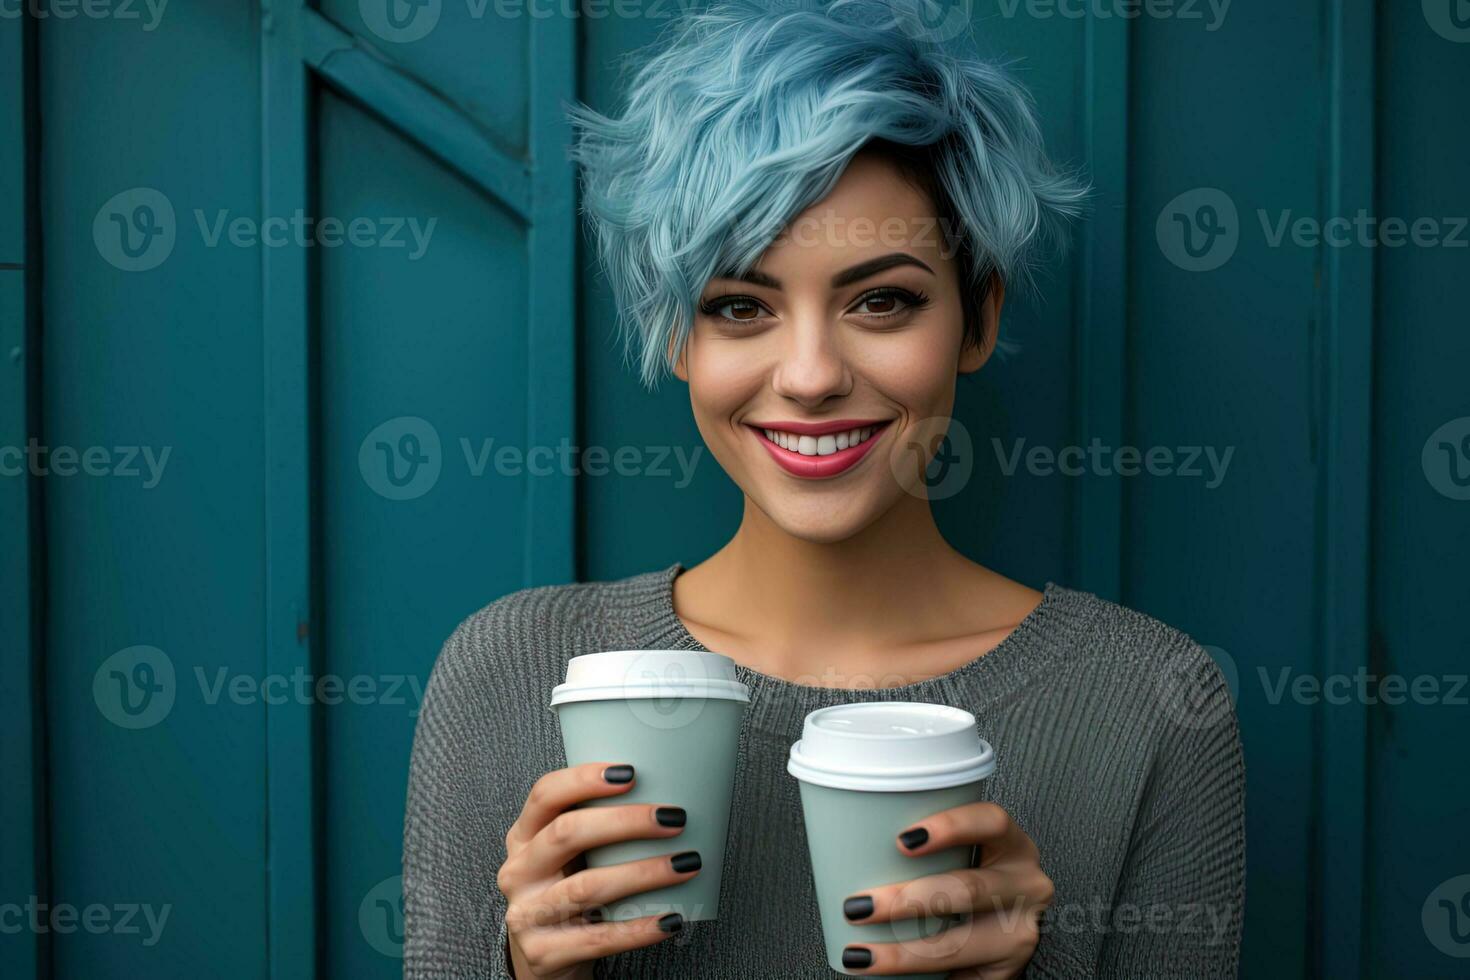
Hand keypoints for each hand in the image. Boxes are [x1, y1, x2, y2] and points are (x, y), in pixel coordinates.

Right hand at [496, 763, 698, 978]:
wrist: (545, 958)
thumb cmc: (567, 892)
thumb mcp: (567, 857)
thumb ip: (596, 827)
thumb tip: (667, 796)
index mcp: (523, 836)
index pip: (545, 795)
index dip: (584, 779)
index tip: (631, 772)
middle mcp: (518, 872)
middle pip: (566, 833)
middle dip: (625, 822)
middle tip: (673, 818)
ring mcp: (526, 914)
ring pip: (586, 887)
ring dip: (643, 873)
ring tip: (685, 864)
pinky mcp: (543, 953)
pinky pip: (598, 938)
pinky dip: (639, 928)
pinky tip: (671, 918)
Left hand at [838, 802, 1052, 978]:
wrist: (994, 938)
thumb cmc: (963, 884)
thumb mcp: (957, 856)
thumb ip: (921, 849)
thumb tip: (844, 840)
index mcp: (1011, 845)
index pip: (992, 822)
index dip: (951, 827)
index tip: (902, 840)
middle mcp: (1025, 884)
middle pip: (968, 889)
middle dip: (906, 901)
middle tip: (858, 907)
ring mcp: (1022, 930)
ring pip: (959, 943)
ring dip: (902, 952)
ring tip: (861, 954)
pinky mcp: (1009, 970)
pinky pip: (960, 977)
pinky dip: (916, 976)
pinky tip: (884, 974)